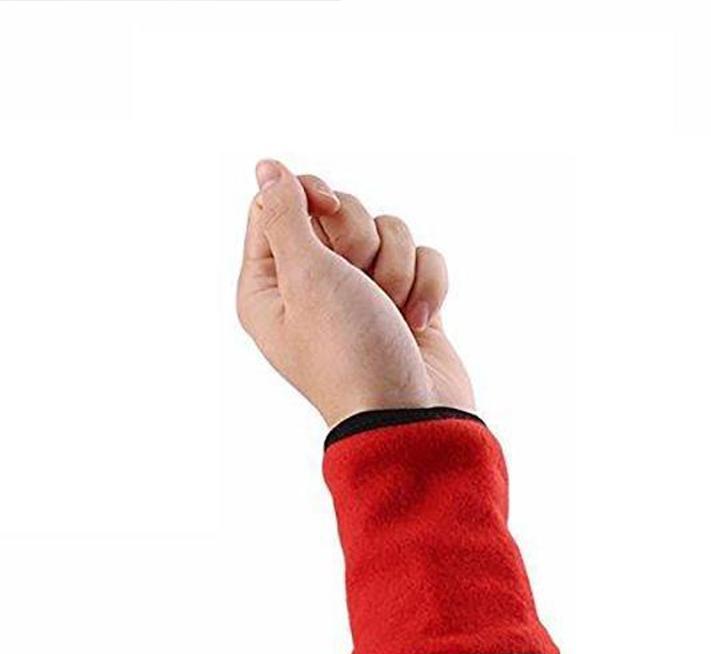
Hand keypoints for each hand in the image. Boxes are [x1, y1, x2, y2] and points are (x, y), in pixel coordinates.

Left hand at [237, 160, 473, 425]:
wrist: (409, 414)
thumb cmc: (349, 353)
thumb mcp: (305, 277)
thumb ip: (286, 215)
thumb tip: (267, 167)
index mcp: (270, 283)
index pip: (278, 205)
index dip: (308, 195)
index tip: (326, 209)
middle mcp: (314, 284)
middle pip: (338, 210)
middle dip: (360, 240)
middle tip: (360, 281)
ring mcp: (364, 293)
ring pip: (389, 230)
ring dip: (398, 268)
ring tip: (392, 312)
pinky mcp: (407, 301)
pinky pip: (424, 257)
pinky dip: (428, 286)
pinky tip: (419, 323)